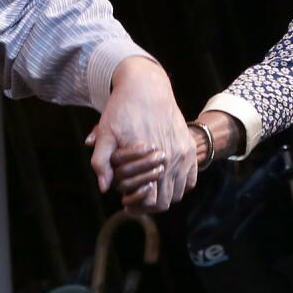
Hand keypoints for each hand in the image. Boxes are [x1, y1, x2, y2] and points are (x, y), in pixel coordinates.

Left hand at [86, 56, 195, 210]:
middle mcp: (170, 160)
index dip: (137, 206)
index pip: (150, 200)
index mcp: (149, 160)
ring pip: (179, 193)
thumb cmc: (122, 110)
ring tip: (150, 190)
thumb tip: (104, 188)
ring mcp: (183, 154)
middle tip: (136, 200)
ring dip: (165, 196)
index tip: (127, 203)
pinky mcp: (189, 147)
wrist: (146, 86)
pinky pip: (191, 180)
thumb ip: (101, 162)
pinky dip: (180, 185)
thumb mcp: (105, 133)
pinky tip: (165, 179)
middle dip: (150, 205)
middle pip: (166, 201)